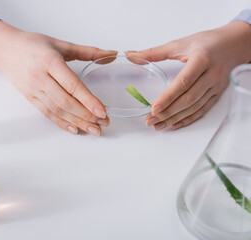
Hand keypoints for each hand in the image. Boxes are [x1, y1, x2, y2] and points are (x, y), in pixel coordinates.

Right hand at [0, 20, 116, 135]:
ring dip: (77, 122)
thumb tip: (111, 54)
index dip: (88, 100)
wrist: (6, 50)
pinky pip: (47, 114)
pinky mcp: (30, 98)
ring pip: (57, 110)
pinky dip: (61, 123)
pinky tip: (74, 129)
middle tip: (103, 122)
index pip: (72, 85)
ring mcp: (34, 90)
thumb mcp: (61, 44)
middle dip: (86, 115)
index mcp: (50, 61)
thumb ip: (88, 51)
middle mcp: (40, 77)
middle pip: (66, 102)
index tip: (102, 111)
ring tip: (93, 129)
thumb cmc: (33, 45)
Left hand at [126, 21, 250, 129]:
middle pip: (188, 99)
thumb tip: (130, 55)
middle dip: (168, 112)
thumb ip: (154, 52)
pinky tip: (174, 124)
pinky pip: (202, 110)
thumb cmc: (206, 42)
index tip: (153, 108)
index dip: (167, 97)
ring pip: (194, 107)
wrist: (234, 44)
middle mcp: (211, 74)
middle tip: (150, 120)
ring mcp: (216, 86)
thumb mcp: (180, 43)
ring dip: (175, 119)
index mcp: (201, 59)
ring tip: (158, 125)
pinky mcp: (217, 94)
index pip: (183, 83)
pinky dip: (187, 119)